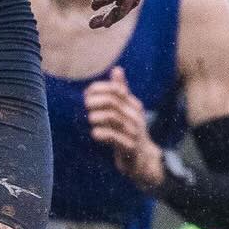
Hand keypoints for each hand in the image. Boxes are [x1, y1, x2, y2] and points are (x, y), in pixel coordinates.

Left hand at [84, 66, 162, 189]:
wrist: (143, 160)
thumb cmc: (130, 131)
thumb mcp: (127, 110)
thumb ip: (121, 91)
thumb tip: (117, 69)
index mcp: (133, 105)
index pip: (115, 89)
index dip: (98, 89)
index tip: (86, 94)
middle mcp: (135, 116)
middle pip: (112, 101)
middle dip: (95, 101)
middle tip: (85, 106)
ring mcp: (133, 132)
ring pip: (113, 117)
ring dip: (96, 116)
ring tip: (90, 118)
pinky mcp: (130, 147)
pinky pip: (115, 138)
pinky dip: (102, 134)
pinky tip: (95, 133)